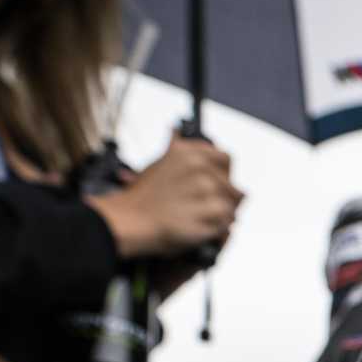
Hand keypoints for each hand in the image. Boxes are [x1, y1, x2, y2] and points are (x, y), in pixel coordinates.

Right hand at [87, 132, 242, 260]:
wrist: (128, 220)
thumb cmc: (141, 197)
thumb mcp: (158, 163)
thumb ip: (175, 148)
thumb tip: (176, 130)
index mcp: (190, 152)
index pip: (226, 159)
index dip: (223, 176)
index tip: (214, 187)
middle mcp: (200, 167)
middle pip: (233, 186)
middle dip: (225, 200)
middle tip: (207, 210)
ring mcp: (206, 189)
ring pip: (233, 205)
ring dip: (223, 216)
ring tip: (203, 221)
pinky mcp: (211, 212)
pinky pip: (227, 222)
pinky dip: (219, 230)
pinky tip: (204, 230)